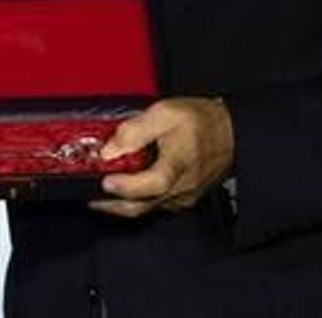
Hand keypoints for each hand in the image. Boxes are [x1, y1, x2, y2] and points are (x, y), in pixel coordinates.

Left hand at [89, 97, 233, 218]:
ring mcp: (182, 197)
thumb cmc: (202, 122)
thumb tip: (111, 149)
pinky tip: (127, 188)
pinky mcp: (184, 199)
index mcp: (177, 166)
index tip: (104, 180)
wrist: (232, 133)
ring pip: (146, 208)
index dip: (124, 186)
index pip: (149, 185)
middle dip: (110, 205)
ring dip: (122, 203)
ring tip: (102, 191)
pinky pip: (156, 205)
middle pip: (140, 207)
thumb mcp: (166, 113)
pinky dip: (138, 199)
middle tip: (89, 196)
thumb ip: (135, 130)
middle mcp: (180, 188)